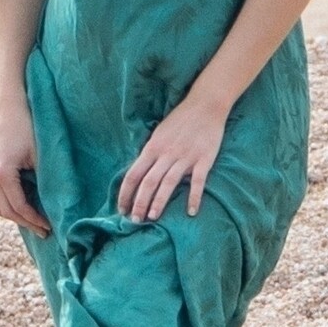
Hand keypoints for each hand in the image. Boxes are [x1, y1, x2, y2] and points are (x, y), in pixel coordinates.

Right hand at [0, 102, 51, 237]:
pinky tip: (26, 208)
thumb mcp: (40, 155)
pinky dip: (9, 206)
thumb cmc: (29, 127)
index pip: (18, 207)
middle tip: (45, 231)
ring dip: (15, 217)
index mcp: (2, 174)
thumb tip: (55, 205)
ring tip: (35, 222)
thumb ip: (43, 180)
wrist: (12, 108)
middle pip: (6, 211)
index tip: (50, 227)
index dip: (34, 220)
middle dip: (26, 223)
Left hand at [119, 91, 228, 221]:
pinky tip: (191, 212)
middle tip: (136, 221)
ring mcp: (185, 156)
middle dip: (139, 203)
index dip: (126, 194)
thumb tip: (139, 173)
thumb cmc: (180, 120)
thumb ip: (150, 153)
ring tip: (153, 217)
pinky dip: (194, 197)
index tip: (122, 209)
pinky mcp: (204, 159)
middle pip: (148, 181)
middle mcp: (166, 153)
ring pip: (168, 182)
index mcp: (152, 147)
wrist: (205, 105)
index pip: (133, 174)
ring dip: (159, 201)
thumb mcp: (159, 134)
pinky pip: (198, 181)